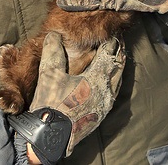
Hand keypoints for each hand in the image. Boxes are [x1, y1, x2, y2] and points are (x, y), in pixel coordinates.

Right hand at [8, 32, 124, 163]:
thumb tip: (54, 34)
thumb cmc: (51, 104)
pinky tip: (107, 79)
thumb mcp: (49, 73)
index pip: (109, 54)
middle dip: (118, 52)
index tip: (110, 31)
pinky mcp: (101, 114)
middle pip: (118, 67)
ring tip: (115, 56)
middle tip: (118, 40)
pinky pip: (114, 92)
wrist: (51, 136)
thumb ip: (53, 51)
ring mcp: (106, 105)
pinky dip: (113, 80)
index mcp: (97, 79)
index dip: (111, 41)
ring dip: (117, 67)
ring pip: (118, 80)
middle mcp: (107, 92)